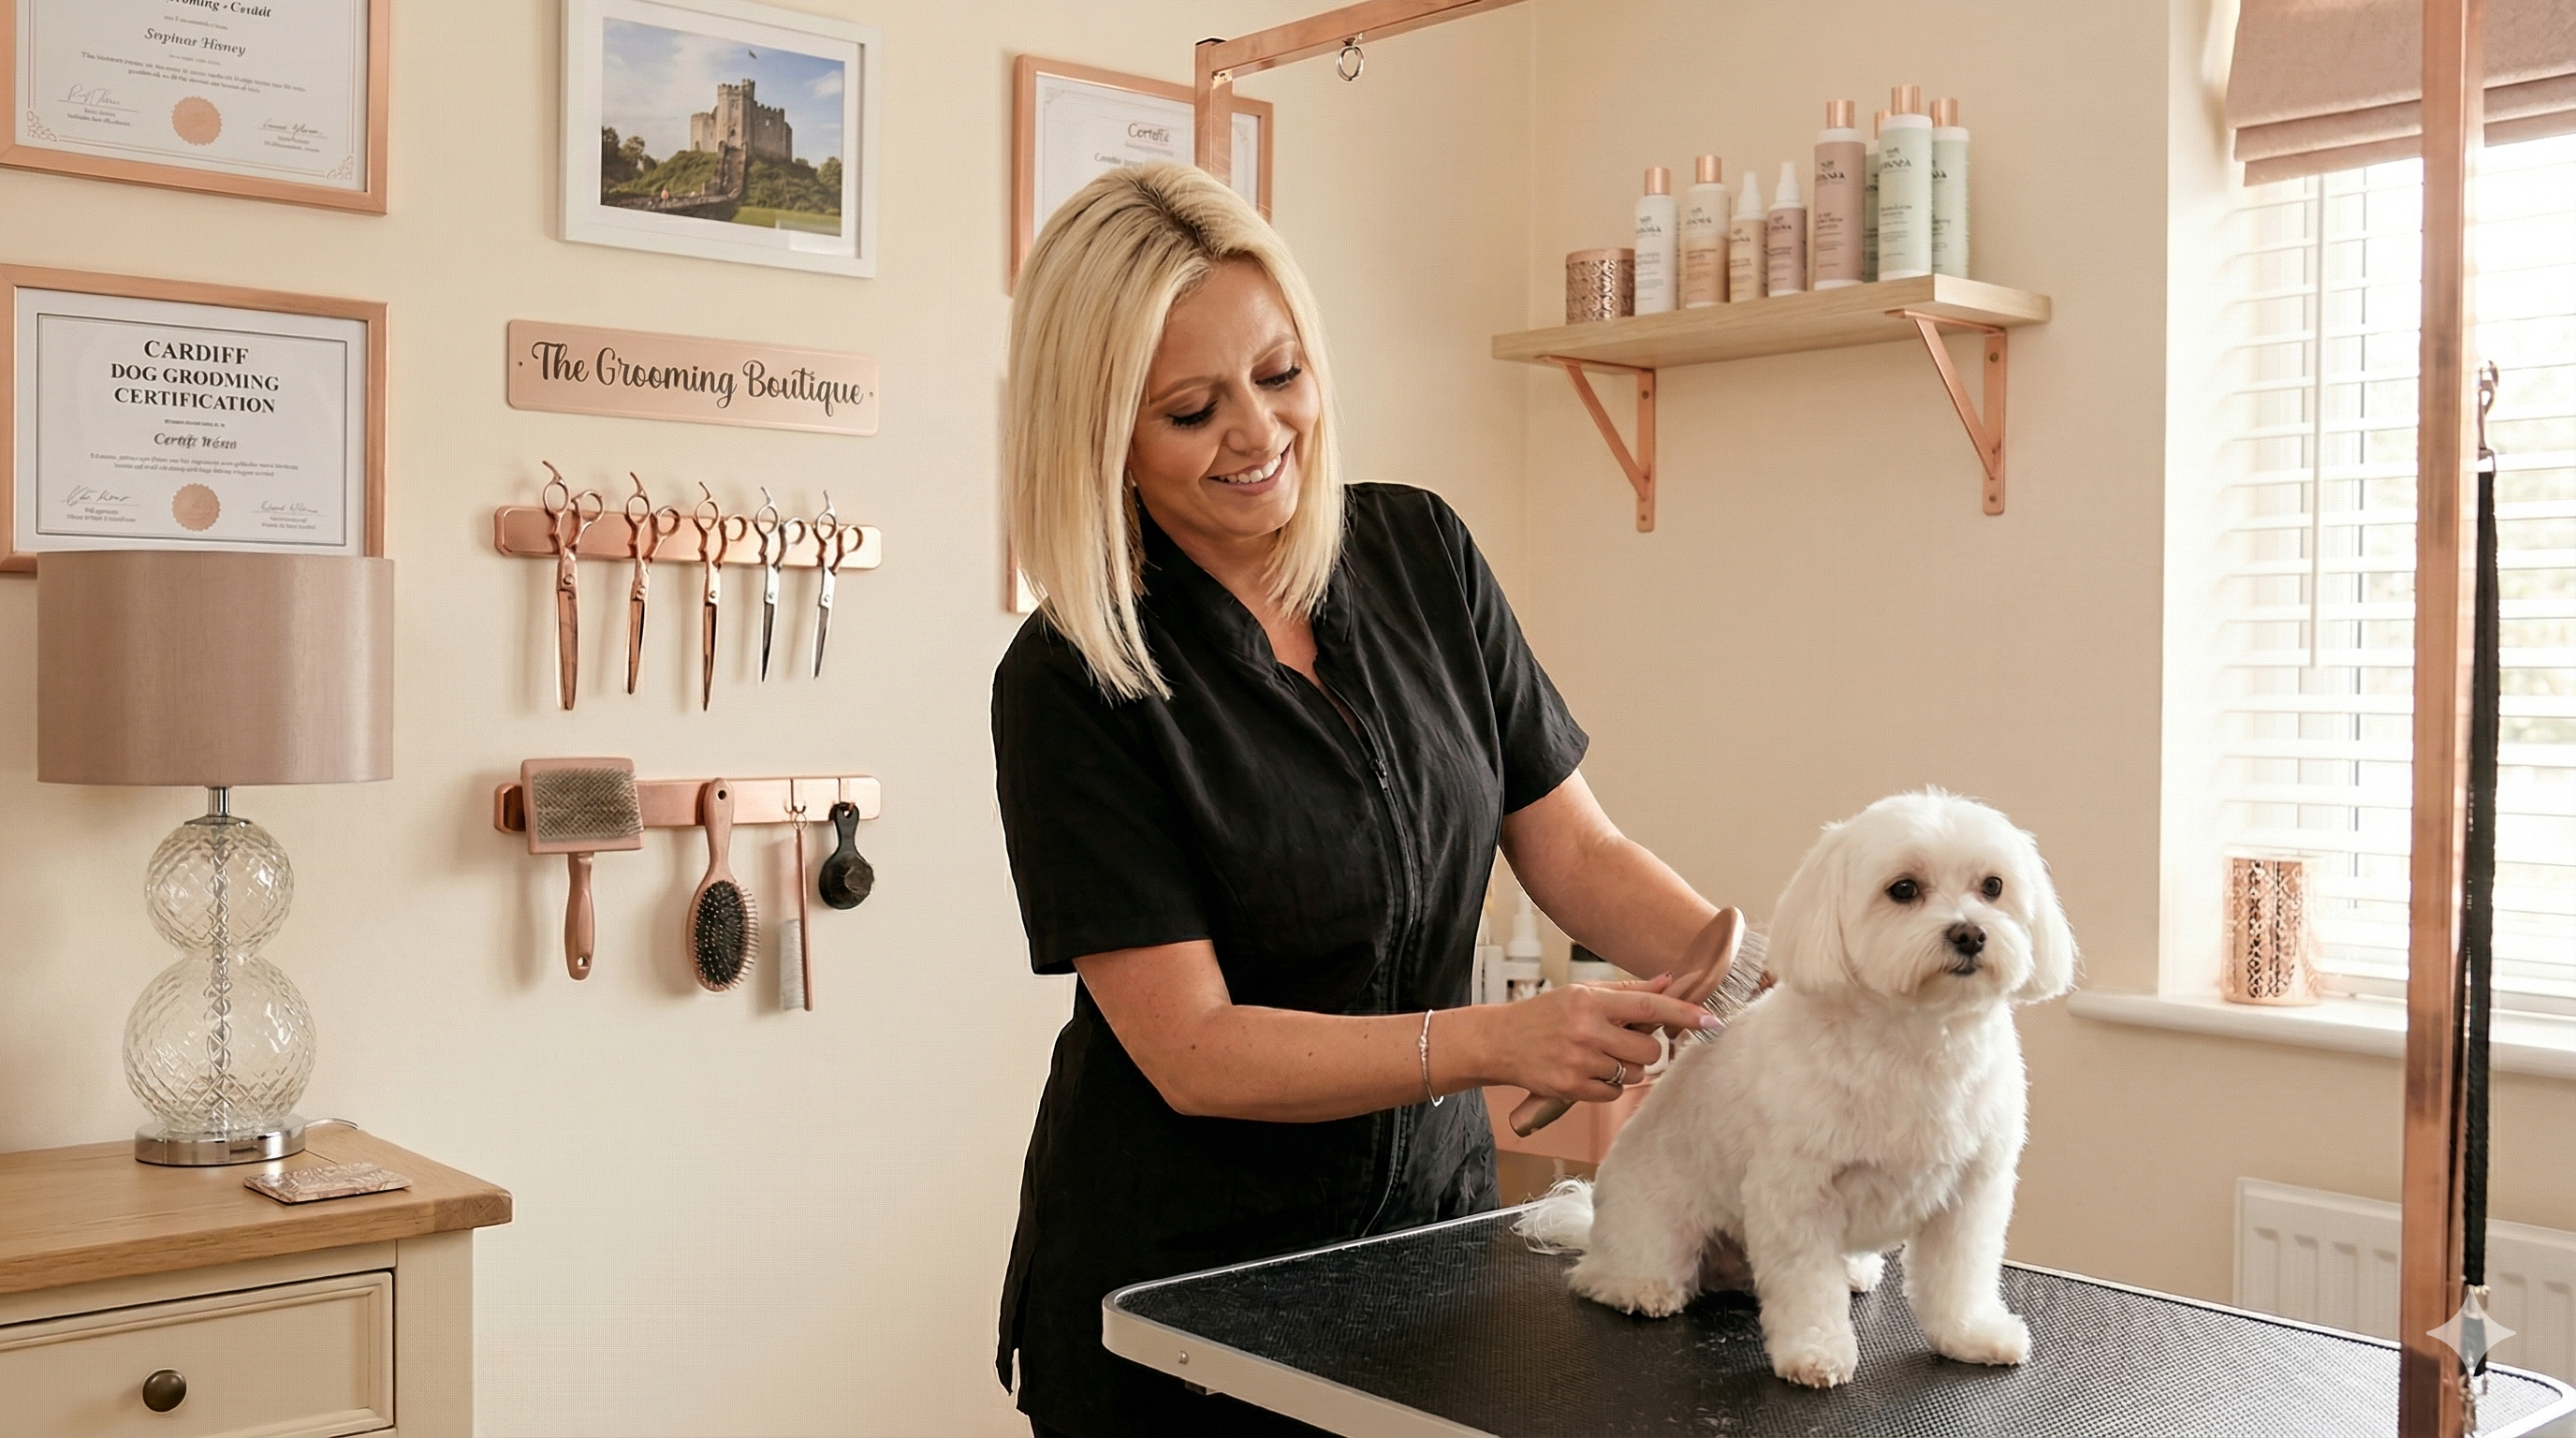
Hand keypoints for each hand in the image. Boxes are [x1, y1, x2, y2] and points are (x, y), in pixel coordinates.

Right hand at [1488, 975, 1720, 1104]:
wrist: (1500, 1042)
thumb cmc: (1544, 1015)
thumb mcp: (1581, 994)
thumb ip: (1626, 991)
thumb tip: (1668, 982)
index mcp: (1590, 1002)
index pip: (1648, 1007)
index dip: (1684, 1013)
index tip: (1711, 1020)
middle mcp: (1586, 1031)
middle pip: (1649, 1049)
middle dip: (1646, 1047)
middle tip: (1626, 1040)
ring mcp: (1579, 1063)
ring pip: (1634, 1072)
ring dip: (1626, 1066)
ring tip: (1599, 1054)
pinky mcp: (1572, 1089)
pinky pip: (1614, 1092)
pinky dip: (1609, 1084)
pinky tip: (1588, 1070)